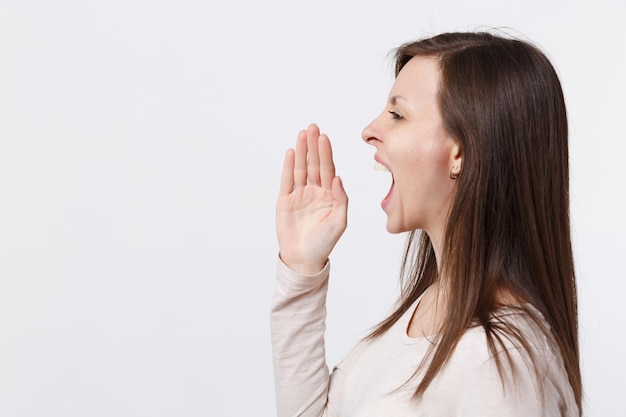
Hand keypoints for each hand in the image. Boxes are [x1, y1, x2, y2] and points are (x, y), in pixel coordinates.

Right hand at [276, 124, 347, 274]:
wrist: (304, 258)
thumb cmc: (324, 242)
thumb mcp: (339, 222)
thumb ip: (340, 199)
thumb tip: (338, 178)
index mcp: (330, 195)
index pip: (328, 170)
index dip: (326, 154)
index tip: (324, 138)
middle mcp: (315, 191)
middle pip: (314, 164)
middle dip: (314, 146)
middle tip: (313, 127)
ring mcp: (300, 194)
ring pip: (301, 168)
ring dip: (302, 151)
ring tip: (302, 134)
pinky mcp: (285, 200)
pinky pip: (287, 180)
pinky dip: (288, 166)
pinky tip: (291, 153)